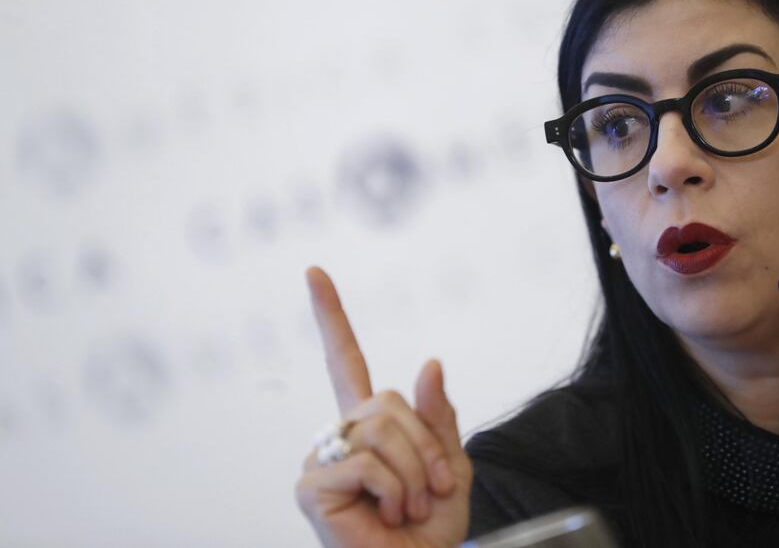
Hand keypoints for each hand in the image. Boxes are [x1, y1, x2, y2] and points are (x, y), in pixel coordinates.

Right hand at [295, 267, 471, 547]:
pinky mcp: (312, 487)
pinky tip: (389, 514)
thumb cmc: (431, 530)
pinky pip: (366, 462)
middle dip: (425, 444)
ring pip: (380, 427)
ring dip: (414, 472)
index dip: (331, 316)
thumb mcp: (450, 465)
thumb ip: (437, 417)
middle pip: (388, 400)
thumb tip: (429, 362)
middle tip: (434, 488)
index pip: (347, 361)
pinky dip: (394, 489)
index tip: (314, 273)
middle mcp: (341, 436)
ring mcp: (324, 460)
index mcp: (371, 425)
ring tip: (411, 507)